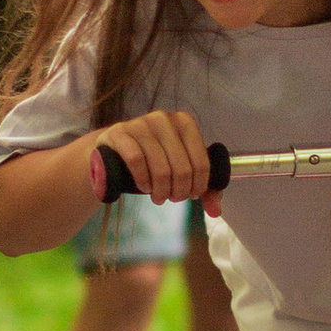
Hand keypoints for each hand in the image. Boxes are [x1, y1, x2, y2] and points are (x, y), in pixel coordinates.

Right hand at [92, 106, 219, 212]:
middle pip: (182, 168)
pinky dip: (143, 180)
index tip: (191, 195)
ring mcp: (140, 123)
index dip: (199, 186)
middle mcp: (164, 118)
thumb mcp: (180, 168)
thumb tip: (215, 212)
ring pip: (161, 167)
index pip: (201, 163)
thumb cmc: (153, 159)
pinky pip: (136, 161)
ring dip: (162, 190)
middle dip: (180, 191)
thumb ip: (202, 188)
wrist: (114, 150)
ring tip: (159, 197)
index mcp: (185, 122)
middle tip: (173, 198)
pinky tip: (145, 188)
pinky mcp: (119, 133)